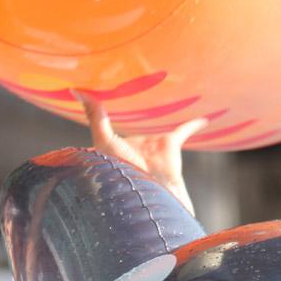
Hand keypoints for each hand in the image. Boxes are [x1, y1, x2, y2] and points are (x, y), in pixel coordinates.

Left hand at [77, 92, 206, 215]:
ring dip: (159, 127)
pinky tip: (203, 119)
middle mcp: (133, 146)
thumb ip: (95, 116)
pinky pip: (185, 130)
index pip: (104, 131)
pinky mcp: (171, 144)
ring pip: (157, 131)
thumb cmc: (122, 169)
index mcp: (115, 147)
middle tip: (128, 105)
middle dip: (130, 124)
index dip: (98, 121)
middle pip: (132, 131)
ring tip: (159, 117)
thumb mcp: (104, 140)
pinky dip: (194, 124)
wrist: (149, 189)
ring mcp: (153, 146)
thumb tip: (77, 90)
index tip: (93, 106)